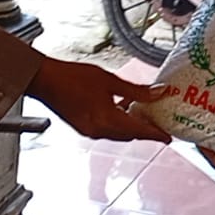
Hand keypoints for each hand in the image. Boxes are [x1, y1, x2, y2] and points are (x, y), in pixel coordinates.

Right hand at [27, 57, 171, 142]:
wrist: (45, 80)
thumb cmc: (73, 77)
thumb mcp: (110, 81)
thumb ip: (136, 90)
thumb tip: (158, 92)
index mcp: (107, 120)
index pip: (139, 132)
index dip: (156, 134)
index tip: (169, 137)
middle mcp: (99, 131)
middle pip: (130, 134)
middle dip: (145, 129)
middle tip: (158, 120)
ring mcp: (90, 131)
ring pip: (119, 133)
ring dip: (131, 125)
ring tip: (142, 111)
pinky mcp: (83, 127)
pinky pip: (107, 129)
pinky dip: (118, 122)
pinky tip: (122, 107)